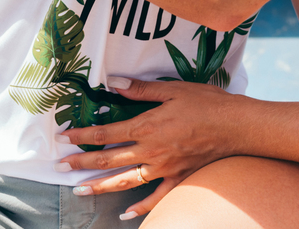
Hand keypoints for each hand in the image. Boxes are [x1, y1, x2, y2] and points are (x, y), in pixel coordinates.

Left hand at [55, 77, 236, 218]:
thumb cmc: (208, 103)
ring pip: (125, 181)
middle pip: (109, 159)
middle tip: (60, 167)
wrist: (237, 126)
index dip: (82, 136)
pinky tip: (125, 215)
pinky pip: (155, 198)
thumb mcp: (174, 89)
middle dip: (82, 163)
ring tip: (80, 191)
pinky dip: (140, 208)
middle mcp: (151, 151)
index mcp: (148, 126)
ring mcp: (164, 168)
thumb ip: (143, 89)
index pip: (106, 132)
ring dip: (100, 187)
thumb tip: (114, 84)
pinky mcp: (178, 178)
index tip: (64, 138)